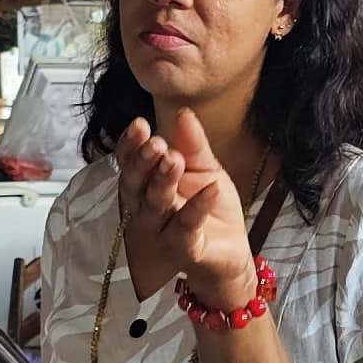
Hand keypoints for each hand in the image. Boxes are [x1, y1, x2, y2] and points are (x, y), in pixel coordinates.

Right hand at [116, 111, 256, 309]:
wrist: (231, 250)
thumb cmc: (209, 206)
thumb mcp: (205, 168)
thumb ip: (193, 144)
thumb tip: (183, 113)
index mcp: (146, 185)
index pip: (131, 163)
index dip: (131, 146)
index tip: (139, 124)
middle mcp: (147, 208)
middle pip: (136, 185)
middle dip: (143, 162)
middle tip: (155, 143)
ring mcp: (162, 231)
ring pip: (156, 206)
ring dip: (164, 181)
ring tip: (174, 159)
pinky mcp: (183, 249)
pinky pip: (187, 227)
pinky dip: (198, 207)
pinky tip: (211, 187)